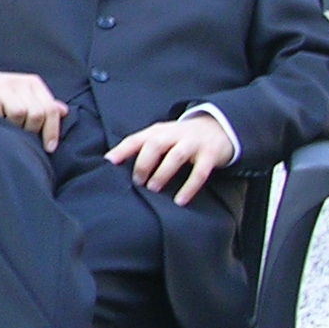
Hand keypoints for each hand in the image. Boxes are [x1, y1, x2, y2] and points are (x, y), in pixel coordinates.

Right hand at [0, 69, 67, 151]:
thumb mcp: (23, 96)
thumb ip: (42, 104)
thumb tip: (64, 111)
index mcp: (33, 83)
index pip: (50, 110)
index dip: (52, 131)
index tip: (48, 148)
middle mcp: (19, 82)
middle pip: (36, 113)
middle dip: (30, 130)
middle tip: (21, 135)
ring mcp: (1, 85)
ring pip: (18, 112)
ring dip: (12, 126)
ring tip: (6, 127)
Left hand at [107, 115, 235, 204]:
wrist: (220, 127)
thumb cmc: (182, 138)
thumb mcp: (163, 137)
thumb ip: (143, 148)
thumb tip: (115, 164)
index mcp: (159, 131)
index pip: (137, 138)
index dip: (122, 149)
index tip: (109, 162)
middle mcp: (175, 134)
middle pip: (155, 144)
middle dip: (143, 163)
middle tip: (137, 181)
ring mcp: (193, 143)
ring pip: (175, 156)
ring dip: (162, 173)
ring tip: (153, 189)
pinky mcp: (210, 154)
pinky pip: (200, 172)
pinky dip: (189, 187)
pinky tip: (180, 200)